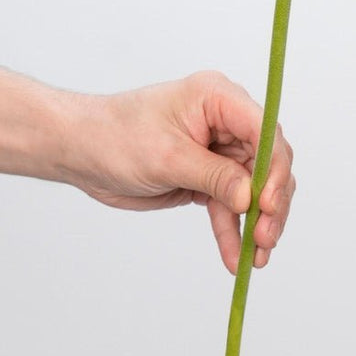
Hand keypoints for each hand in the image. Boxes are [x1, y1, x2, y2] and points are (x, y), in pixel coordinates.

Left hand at [59, 70, 295, 272]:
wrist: (81, 152)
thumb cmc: (114, 137)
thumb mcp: (167, 157)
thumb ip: (214, 176)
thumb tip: (251, 197)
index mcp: (218, 98)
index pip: (264, 130)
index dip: (274, 168)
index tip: (268, 203)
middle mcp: (225, 121)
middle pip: (267, 164)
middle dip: (271, 203)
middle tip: (266, 238)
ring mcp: (218, 151)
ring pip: (254, 190)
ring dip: (257, 223)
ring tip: (257, 256)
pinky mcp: (207, 177)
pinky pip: (230, 206)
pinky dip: (233, 231)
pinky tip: (235, 257)